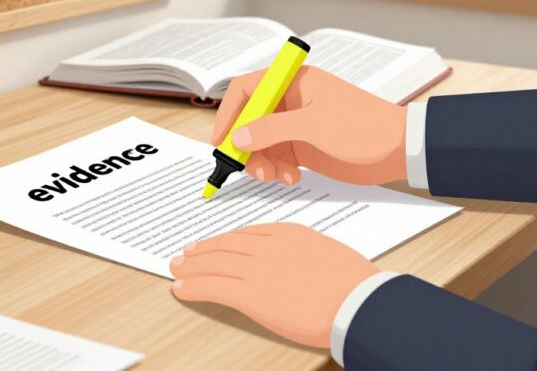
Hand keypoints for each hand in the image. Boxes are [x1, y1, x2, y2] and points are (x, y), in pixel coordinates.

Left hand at [170, 223, 378, 347]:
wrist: (359, 303)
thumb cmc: (355, 286)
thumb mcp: (327, 256)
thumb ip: (305, 256)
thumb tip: (296, 268)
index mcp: (289, 233)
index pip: (247, 234)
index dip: (225, 240)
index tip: (213, 243)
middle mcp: (269, 246)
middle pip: (226, 245)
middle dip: (203, 251)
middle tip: (186, 254)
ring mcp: (258, 269)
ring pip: (215, 263)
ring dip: (191, 267)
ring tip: (177, 269)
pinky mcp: (251, 294)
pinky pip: (214, 287)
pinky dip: (194, 287)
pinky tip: (181, 289)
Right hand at [213, 66, 406, 185]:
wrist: (400, 148)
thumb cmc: (364, 126)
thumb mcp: (314, 125)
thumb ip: (272, 129)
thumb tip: (239, 136)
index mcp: (293, 83)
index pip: (247, 89)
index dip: (229, 112)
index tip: (221, 139)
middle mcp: (290, 102)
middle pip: (250, 120)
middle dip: (246, 146)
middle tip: (250, 168)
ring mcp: (296, 125)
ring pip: (261, 143)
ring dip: (262, 162)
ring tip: (275, 177)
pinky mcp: (304, 147)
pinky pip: (277, 157)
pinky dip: (277, 170)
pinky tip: (291, 178)